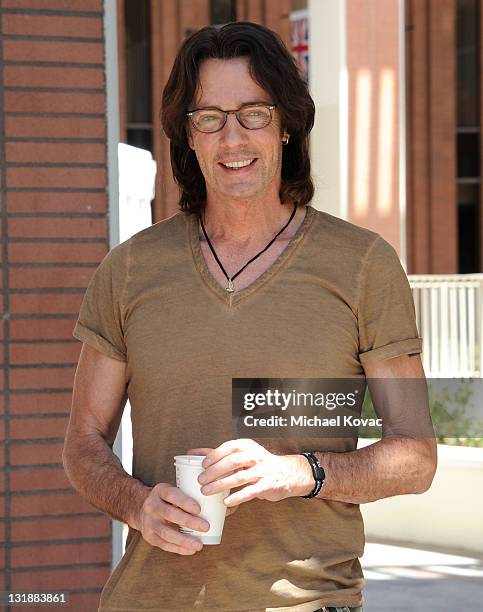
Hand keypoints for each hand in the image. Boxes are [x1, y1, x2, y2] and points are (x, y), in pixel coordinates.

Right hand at [137, 483, 209, 554]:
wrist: (143, 508)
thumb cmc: (169, 500)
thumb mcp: (176, 491)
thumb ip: (195, 496)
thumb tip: (227, 508)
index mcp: (160, 490)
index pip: (172, 495)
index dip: (185, 502)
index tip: (199, 509)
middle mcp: (152, 505)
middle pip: (170, 514)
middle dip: (189, 521)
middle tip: (206, 527)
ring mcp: (148, 522)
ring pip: (166, 532)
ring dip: (184, 540)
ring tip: (199, 544)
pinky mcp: (149, 536)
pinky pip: (164, 544)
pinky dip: (178, 548)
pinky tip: (190, 550)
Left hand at [187, 439, 312, 507]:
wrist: (288, 473)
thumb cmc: (259, 464)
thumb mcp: (242, 455)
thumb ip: (219, 455)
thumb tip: (192, 453)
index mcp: (247, 446)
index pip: (229, 448)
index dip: (214, 455)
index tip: (202, 465)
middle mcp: (256, 455)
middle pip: (232, 462)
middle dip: (214, 472)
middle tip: (201, 480)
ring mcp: (263, 470)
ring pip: (239, 477)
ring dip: (221, 485)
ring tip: (206, 491)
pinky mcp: (268, 485)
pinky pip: (250, 491)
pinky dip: (237, 497)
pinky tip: (226, 503)